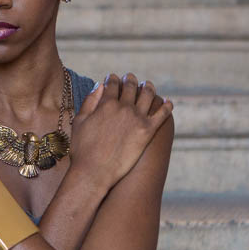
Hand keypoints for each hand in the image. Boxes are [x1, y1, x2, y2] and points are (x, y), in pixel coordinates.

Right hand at [69, 72, 172, 189]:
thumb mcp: (80, 121)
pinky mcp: (148, 131)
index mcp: (106, 103)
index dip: (113, 79)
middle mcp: (124, 107)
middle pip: (131, 87)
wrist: (95, 171)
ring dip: (148, 87)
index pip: (112, 84)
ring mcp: (138, 118)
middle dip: (130, 80)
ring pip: (148, 95)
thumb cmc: (83, 149)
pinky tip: (168, 103)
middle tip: (131, 78)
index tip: (113, 78)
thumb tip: (99, 86)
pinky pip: (162, 114)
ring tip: (148, 86)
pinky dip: (166, 106)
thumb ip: (90, 101)